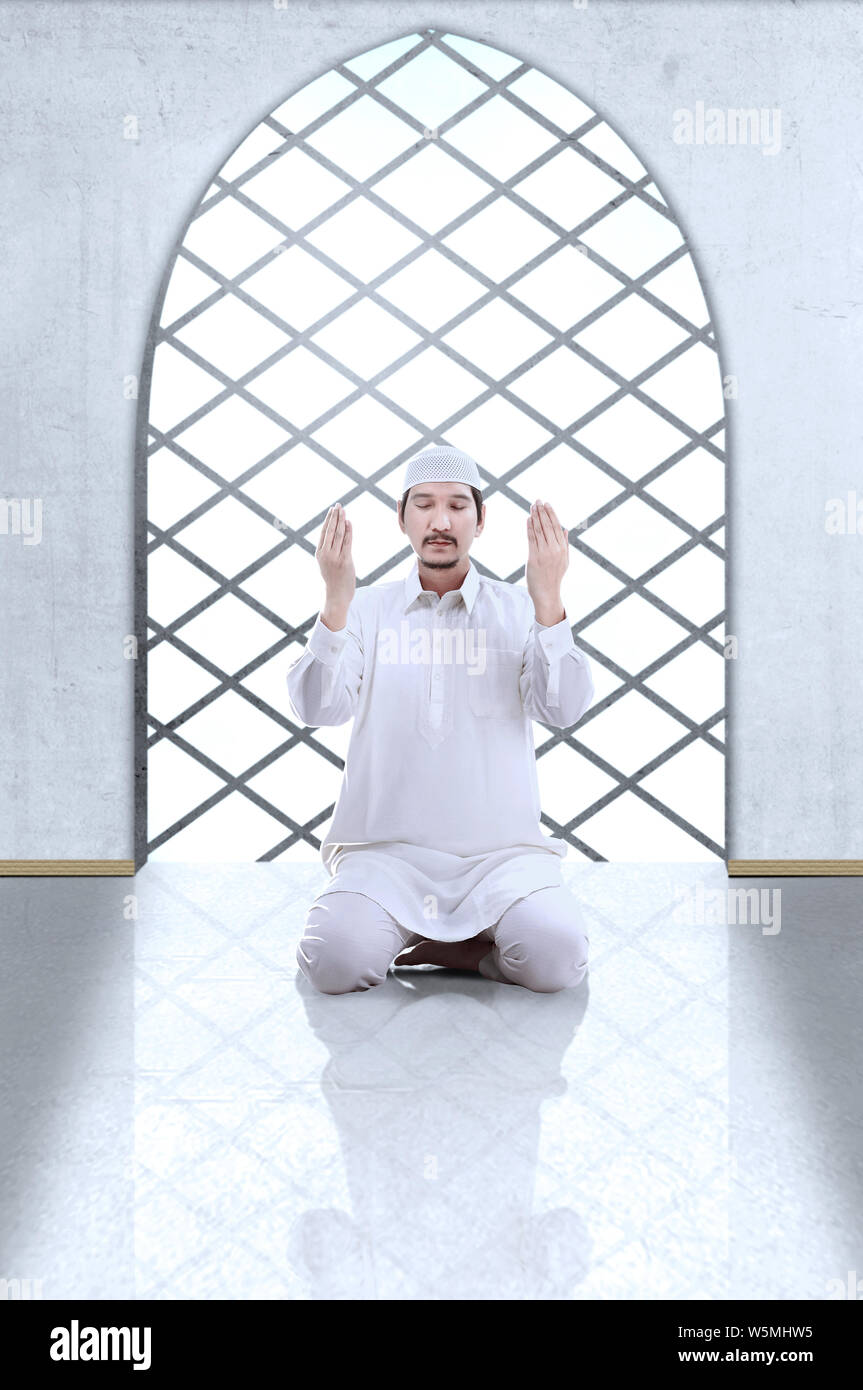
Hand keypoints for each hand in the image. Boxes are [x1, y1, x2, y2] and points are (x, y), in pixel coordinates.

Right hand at [316, 503, 354, 625]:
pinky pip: (347, 542)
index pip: (324, 532)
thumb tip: (336, 538)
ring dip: (342, 521)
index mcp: (319, 554)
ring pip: (338, 534)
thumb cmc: (333, 581)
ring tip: (344, 510)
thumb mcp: (327, 564)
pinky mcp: (345, 561)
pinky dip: (348, 531)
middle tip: (339, 505)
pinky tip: (349, 522)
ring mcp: (335, 557)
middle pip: (330, 530)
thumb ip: (329, 552)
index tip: (332, 509)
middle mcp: (326, 554)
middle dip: (335, 516)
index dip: (328, 519)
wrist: (336, 597)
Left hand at [526, 500, 567, 625]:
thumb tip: (565, 529)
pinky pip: (531, 539)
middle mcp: (555, 549)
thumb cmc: (554, 577)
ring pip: (539, 530)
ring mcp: (544, 553)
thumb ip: (565, 544)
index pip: (557, 527)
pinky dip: (529, 528)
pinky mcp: (534, 558)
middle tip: (538, 500)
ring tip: (532, 506)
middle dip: (542, 511)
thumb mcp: (565, 561)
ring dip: (535, 517)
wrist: (547, 593)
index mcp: (563, 549)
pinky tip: (528, 519)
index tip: (546, 504)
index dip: (551, 514)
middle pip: (548, 526)